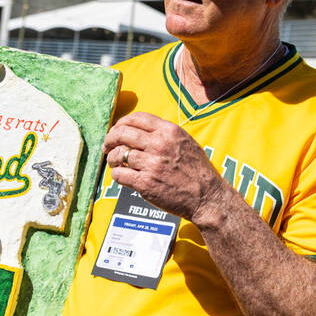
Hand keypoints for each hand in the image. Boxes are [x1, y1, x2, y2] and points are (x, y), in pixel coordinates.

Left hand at [102, 112, 230, 223]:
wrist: (207, 197)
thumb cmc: (198, 172)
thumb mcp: (186, 142)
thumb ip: (165, 134)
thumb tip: (141, 131)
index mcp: (169, 131)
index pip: (136, 118)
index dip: (121, 123)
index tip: (117, 130)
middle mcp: (159, 144)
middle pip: (121, 133)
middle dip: (110, 139)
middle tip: (108, 146)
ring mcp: (151, 164)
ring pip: (118, 154)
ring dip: (112, 159)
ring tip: (115, 163)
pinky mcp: (145, 183)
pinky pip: (119, 174)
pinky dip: (117, 174)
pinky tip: (122, 176)